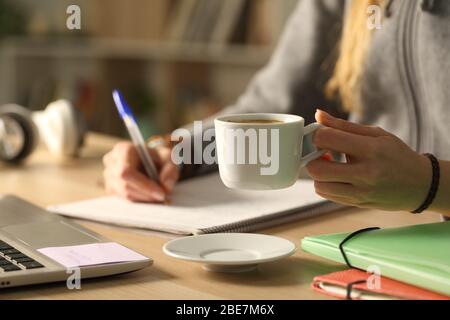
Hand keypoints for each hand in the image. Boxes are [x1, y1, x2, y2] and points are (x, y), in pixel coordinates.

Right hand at [102, 142, 179, 202]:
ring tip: (158, 195)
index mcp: (123, 149)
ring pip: (125, 195)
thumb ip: (170, 170)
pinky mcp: (110, 188)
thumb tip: (165, 186)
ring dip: (144, 198)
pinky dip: (139, 200)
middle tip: (164, 197)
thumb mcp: (169, 159)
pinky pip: (124, 199)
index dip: (144, 185)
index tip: (161, 193)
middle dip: (146, 194)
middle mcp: (111, 162)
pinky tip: (149, 195)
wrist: (150, 161)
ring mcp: (108, 176)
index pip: (127, 172)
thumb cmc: (158, 158)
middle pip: (125, 185)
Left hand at [306, 110, 430, 211]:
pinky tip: (335, 175)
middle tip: (320, 151)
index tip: (320, 134)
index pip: (328, 139)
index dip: (317, 135)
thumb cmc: (396, 155)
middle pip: (317, 169)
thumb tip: (317, 115)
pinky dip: (325, 184)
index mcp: (371, 150)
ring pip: (319, 185)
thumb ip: (343, 126)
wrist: (420, 185)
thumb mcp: (376, 134)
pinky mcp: (357, 203)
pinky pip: (327, 195)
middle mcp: (365, 174)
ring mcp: (361, 192)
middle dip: (312, 157)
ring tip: (329, 164)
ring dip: (317, 173)